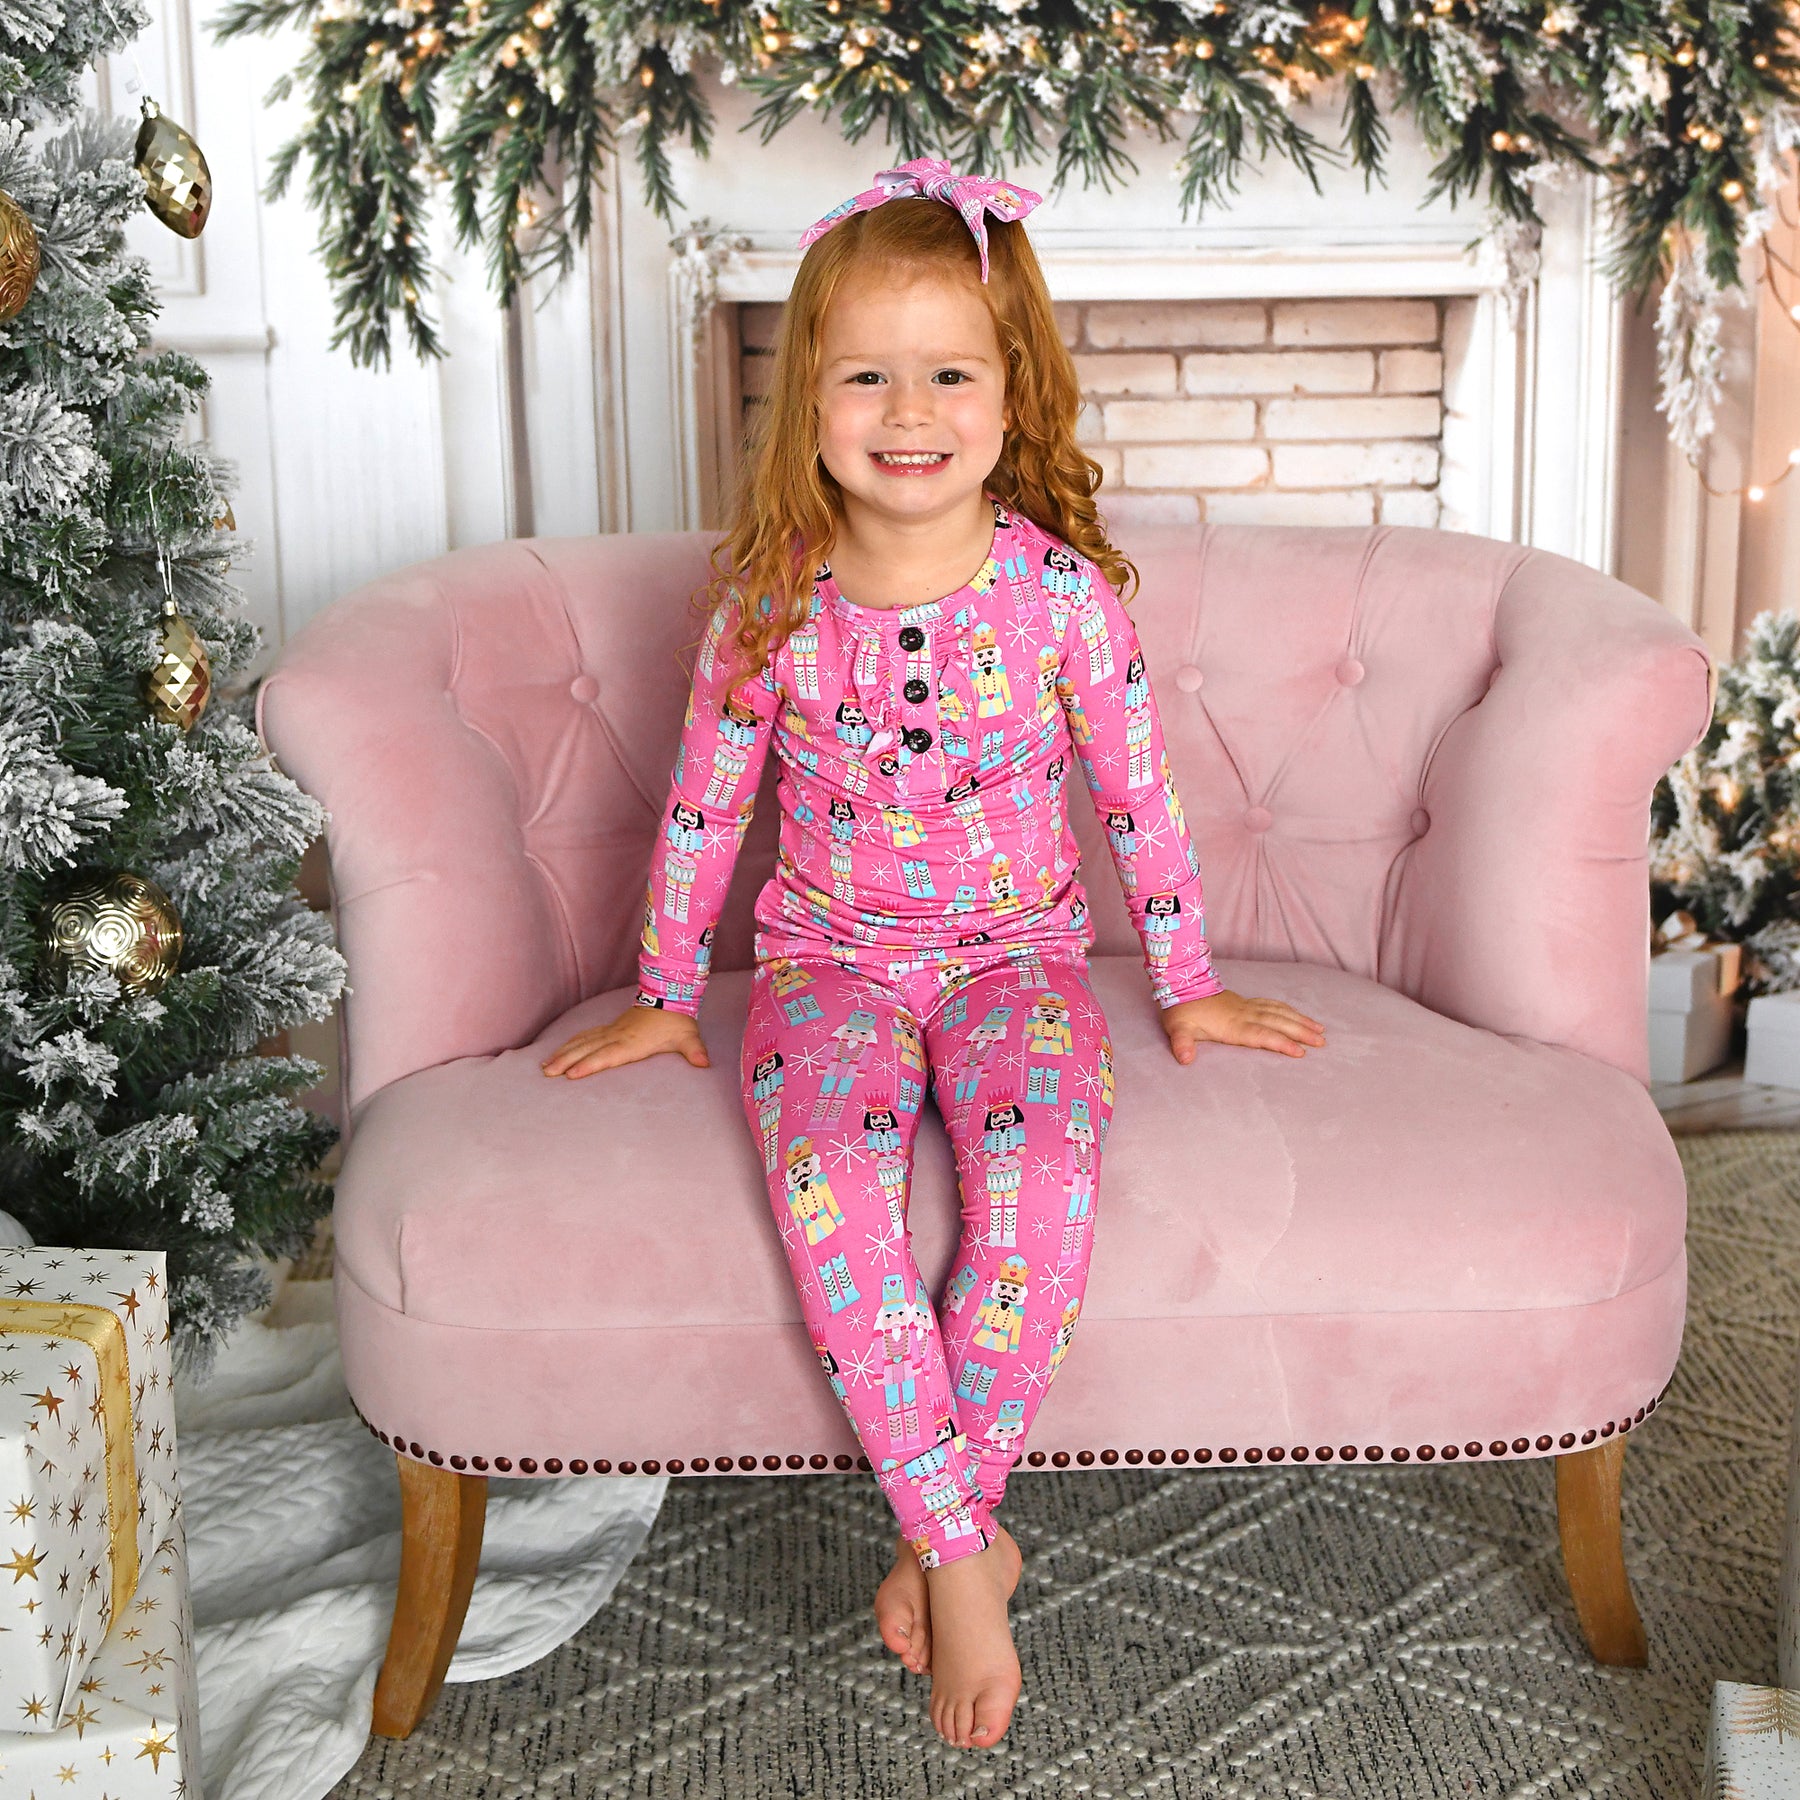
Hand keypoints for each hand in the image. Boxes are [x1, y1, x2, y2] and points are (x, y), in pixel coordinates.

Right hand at [540, 1003, 711, 1078]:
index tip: (572, 1074)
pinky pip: (585, 1036)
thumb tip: (705, 1062)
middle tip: (547, 1073)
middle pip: (588, 1049)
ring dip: (563, 1053)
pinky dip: (570, 1044)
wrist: (669, 998)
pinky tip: (558, 1052)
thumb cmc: (677, 1022)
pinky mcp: (609, 1029)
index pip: (609, 1056)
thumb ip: (694, 1051)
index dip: (590, 1064)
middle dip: (567, 1061)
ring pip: (582, 1042)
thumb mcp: (688, 1037)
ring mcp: (611, 1031)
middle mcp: (618, 1036)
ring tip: (545, 1066)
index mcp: (633, 1043)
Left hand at [1161, 990, 1325, 1063]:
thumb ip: (1182, 1044)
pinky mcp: (1247, 1003)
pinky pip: (1274, 1005)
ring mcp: (1248, 1007)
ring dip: (1301, 1021)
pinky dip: (1290, 1010)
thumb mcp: (1177, 1030)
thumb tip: (1184, 1059)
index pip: (1261, 1035)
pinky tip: (1300, 1016)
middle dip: (1301, 1033)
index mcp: (1232, 1026)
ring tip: (1320, 1030)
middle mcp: (1245, 1015)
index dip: (1280, 1043)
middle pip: (1278, 1023)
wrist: (1182, 986)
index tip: (1300, 1052)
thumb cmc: (1182, 1013)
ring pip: (1280, 1012)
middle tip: (1322, 1042)